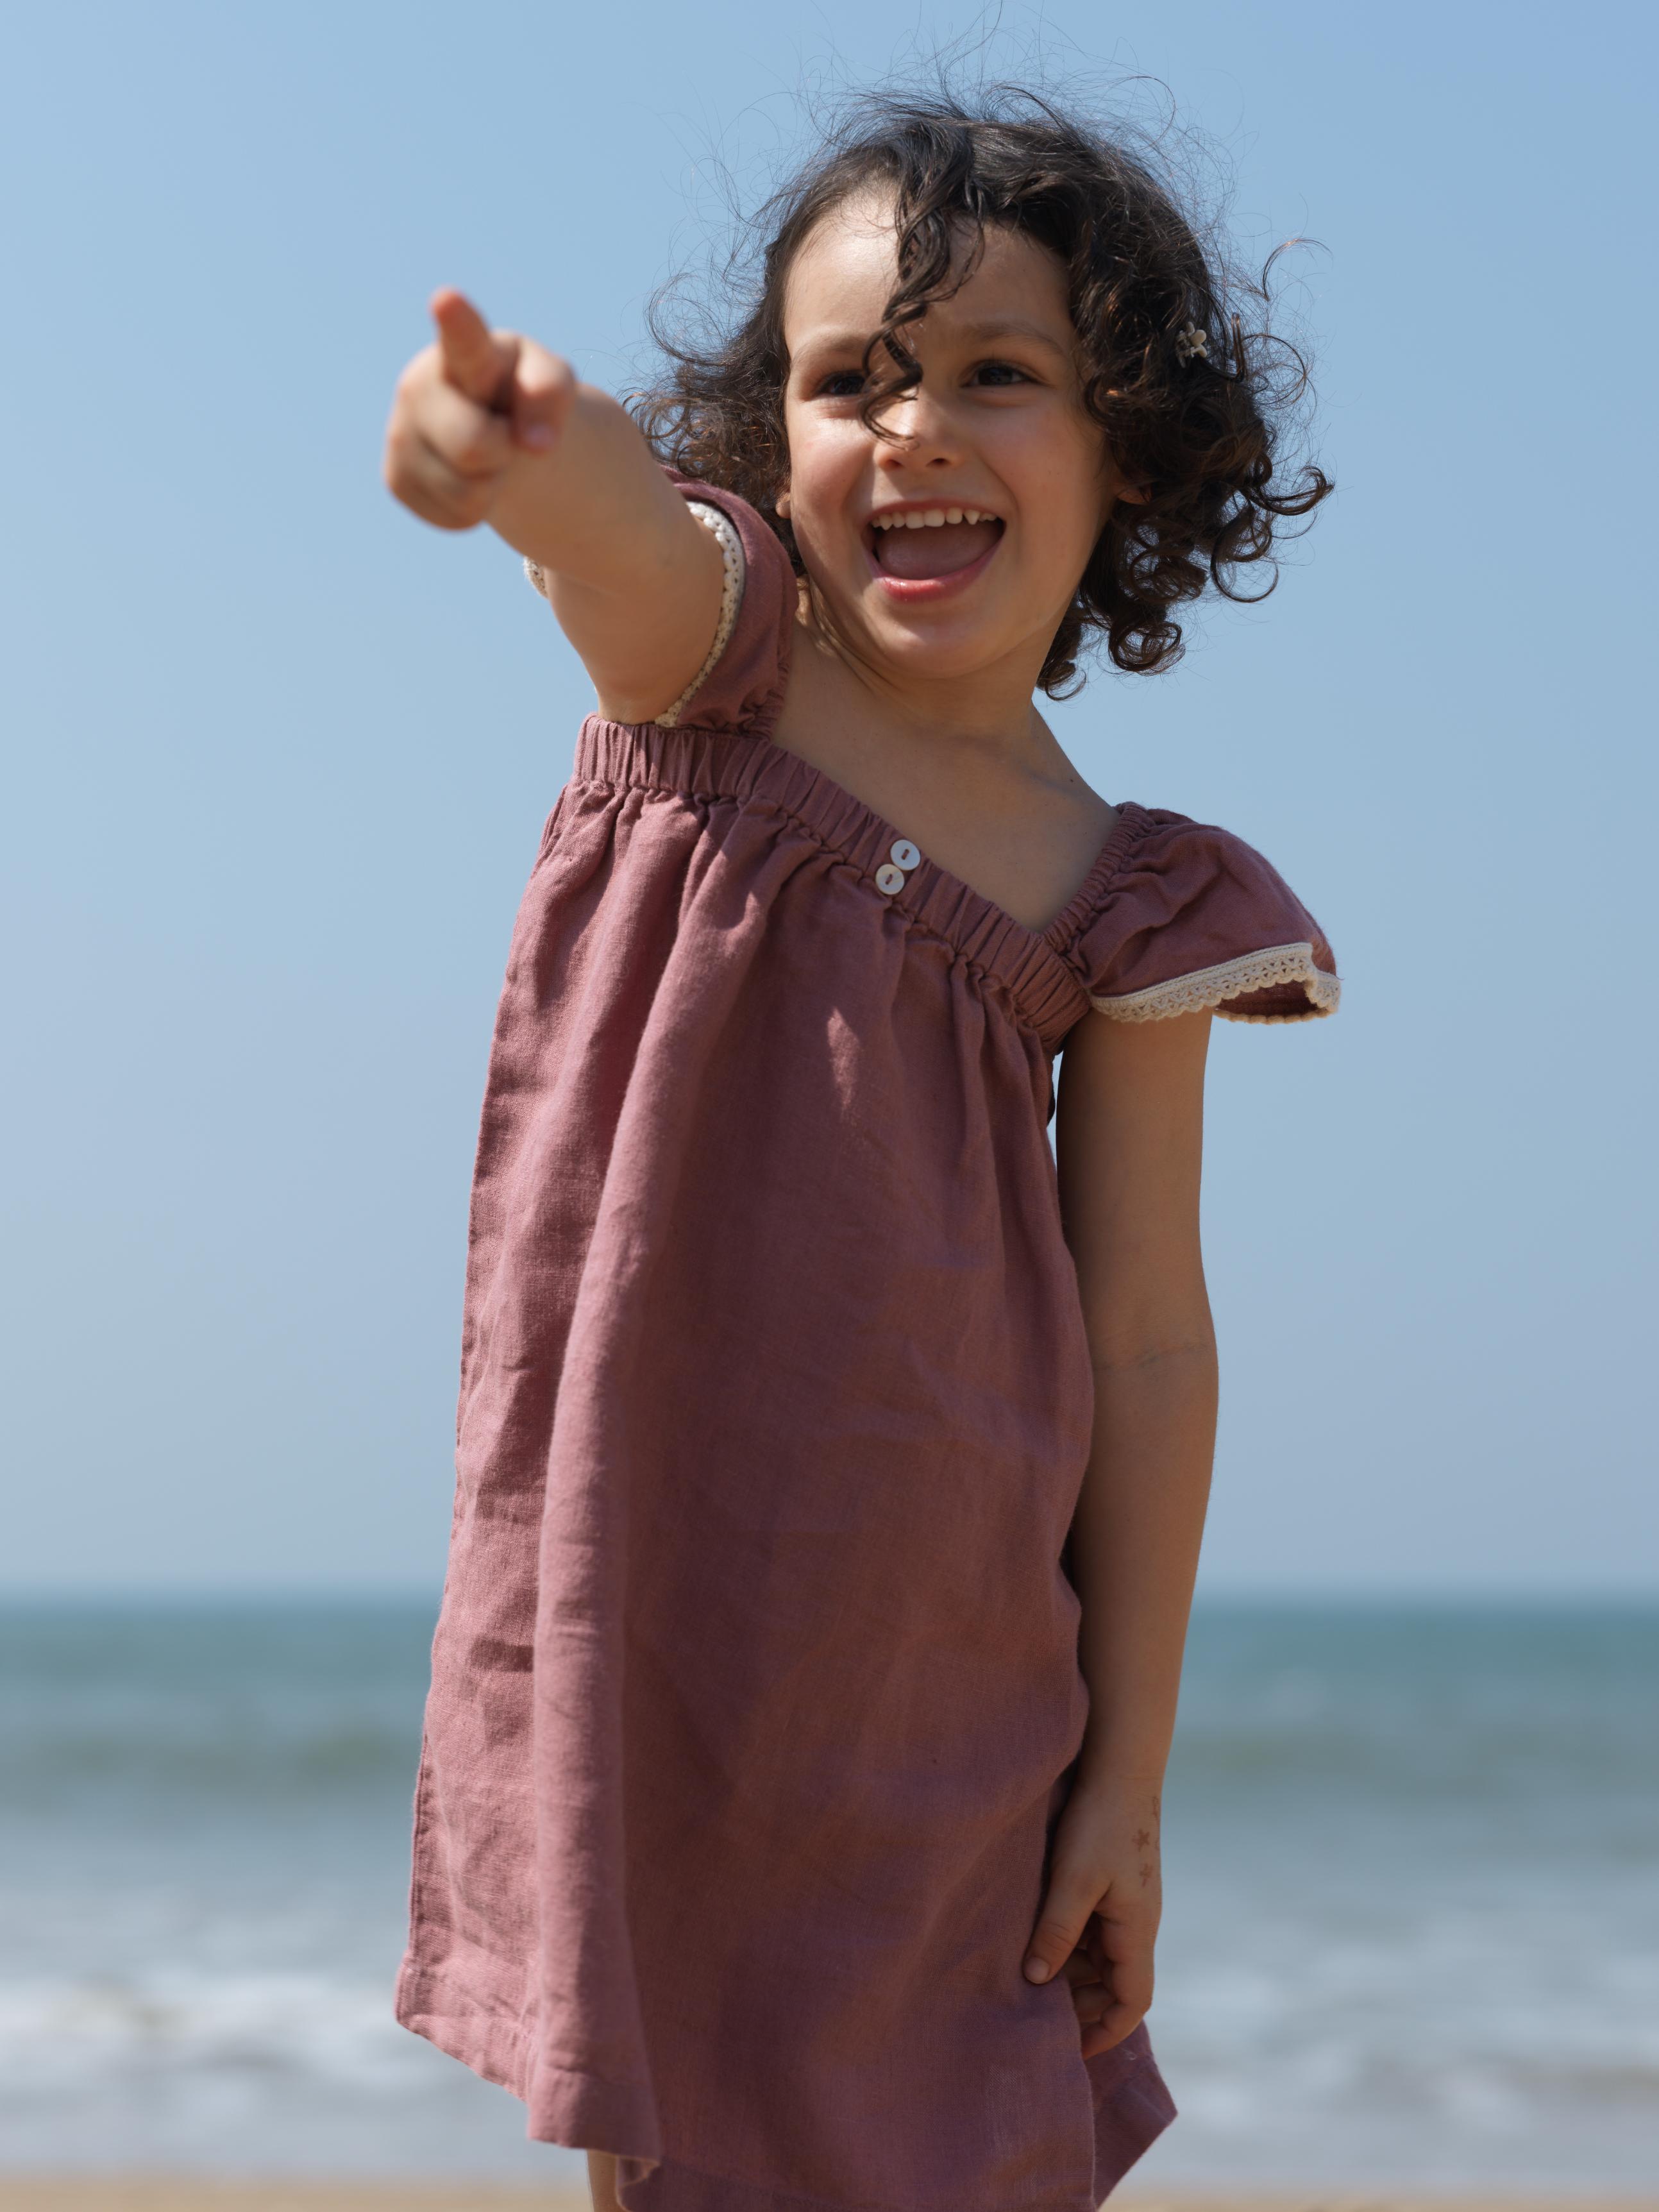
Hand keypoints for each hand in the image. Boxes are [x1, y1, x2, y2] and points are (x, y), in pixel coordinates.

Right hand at [383, 289, 574, 530]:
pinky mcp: (395, 477)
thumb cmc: (521, 392)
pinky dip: (476, 508)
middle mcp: (420, 385)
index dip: (456, 320)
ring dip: (491, 484)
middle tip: (502, 435)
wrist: (490, 425)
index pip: (463, 339)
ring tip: (485, 454)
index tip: (447, 299)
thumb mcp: (550, 382)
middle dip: (501, 452)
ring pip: (466, 493)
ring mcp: (400, 432)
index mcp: (464, 350)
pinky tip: (466, 476)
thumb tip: (535, 444)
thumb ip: (551, 394)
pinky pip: (455, 517)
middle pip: (473, 446)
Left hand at [1023, 1774, 1161, 2058]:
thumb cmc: (1100, 1821)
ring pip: (1101, 1956)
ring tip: (1028, 1977)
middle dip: (1081, 2004)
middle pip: (1115, 1984)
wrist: (1120, 1764)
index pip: (1133, 2001)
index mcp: (1137, 1930)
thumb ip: (1056, 1931)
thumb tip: (1037, 1981)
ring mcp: (1126, 1902)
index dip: (1106, 2031)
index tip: (1072, 2050)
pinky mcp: (1113, 1882)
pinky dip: (1070, 1941)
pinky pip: (1094, 1928)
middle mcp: (1137, 1922)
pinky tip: (1037, 1935)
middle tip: (1035, 2014)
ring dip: (1072, 1970)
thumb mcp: (1074, 1879)